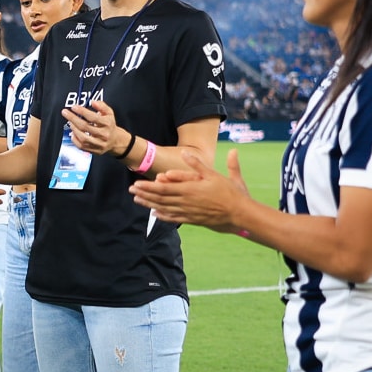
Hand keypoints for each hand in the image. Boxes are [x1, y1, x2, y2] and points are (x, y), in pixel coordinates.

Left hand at [61, 98, 125, 155]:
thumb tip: (93, 102)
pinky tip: (73, 132)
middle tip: (65, 112)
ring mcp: (99, 144)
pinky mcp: (95, 150)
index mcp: (108, 124)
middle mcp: (104, 134)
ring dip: (74, 129)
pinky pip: (81, 146)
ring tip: (70, 122)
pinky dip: (75, 139)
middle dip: (73, 119)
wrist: (115, 140)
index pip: (93, 117)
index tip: (74, 107)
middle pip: (85, 127)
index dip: (82, 111)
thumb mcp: (109, 113)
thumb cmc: (109, 125)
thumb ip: (101, 106)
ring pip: (83, 138)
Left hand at [128, 149, 250, 232]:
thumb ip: (198, 164)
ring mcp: (188, 212)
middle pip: (159, 198)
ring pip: (164, 208)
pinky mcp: (193, 220)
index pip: (163, 188)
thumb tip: (185, 152)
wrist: (240, 213)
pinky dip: (163, 216)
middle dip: (144, 194)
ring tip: (138, 200)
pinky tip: (155, 214)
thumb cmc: (230, 192)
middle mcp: (186, 202)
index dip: (148, 187)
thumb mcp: (214, 174)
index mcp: (190, 189)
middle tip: (131, 190)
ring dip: (149, 204)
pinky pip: (174, 218)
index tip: (136, 184)